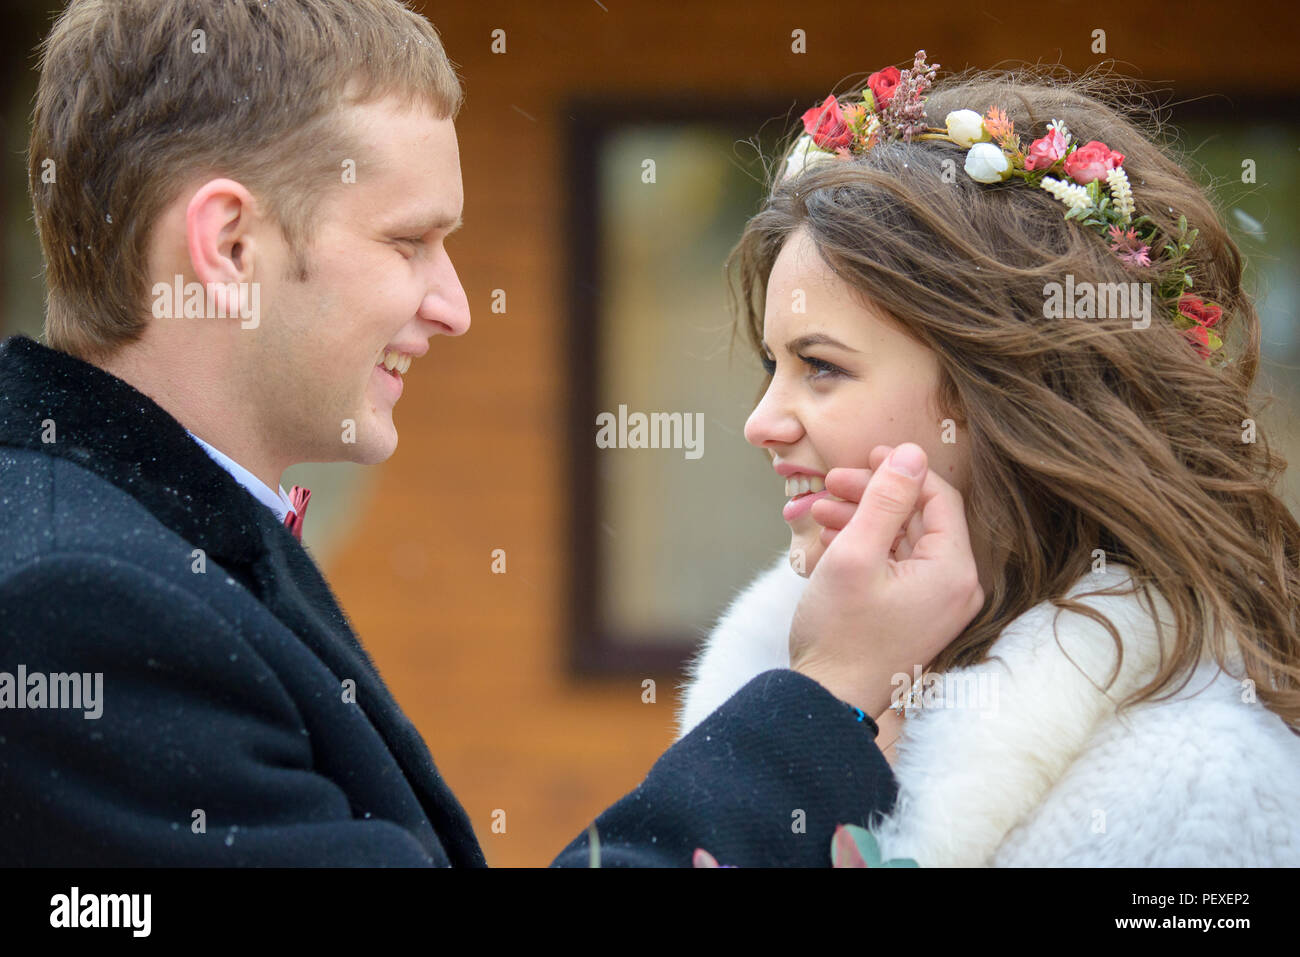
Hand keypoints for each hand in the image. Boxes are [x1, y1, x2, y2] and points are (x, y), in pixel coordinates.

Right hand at [787, 443, 984, 717]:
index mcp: (952, 571)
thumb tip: (912, 453)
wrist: (829, 699)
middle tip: (831, 484)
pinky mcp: (918, 614)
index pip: (939, 497)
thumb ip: (885, 499)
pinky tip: (830, 538)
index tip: (865, 455)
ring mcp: (938, 603)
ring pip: (904, 539)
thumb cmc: (840, 633)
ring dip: (864, 518)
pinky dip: (868, 547)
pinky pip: (898, 565)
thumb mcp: (856, 554)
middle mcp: (956, 587)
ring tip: (819, 511)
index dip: (902, 470)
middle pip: (920, 517)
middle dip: (873, 495)